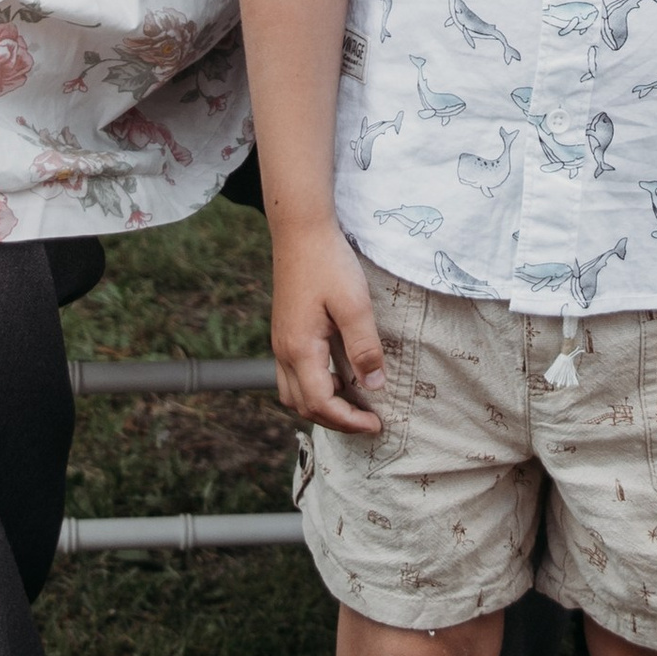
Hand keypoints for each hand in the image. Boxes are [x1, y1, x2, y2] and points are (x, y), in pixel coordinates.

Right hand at [270, 226, 388, 433]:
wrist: (301, 231)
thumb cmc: (328, 263)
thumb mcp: (354, 305)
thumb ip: (364, 348)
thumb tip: (374, 386)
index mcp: (299, 349)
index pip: (321, 403)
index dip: (349, 421)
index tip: (376, 424)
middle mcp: (283, 351)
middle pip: (303, 405)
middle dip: (335, 420)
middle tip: (368, 421)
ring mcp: (280, 342)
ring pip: (292, 394)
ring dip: (321, 407)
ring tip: (353, 404)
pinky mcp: (284, 332)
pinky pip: (292, 376)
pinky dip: (313, 389)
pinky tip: (337, 378)